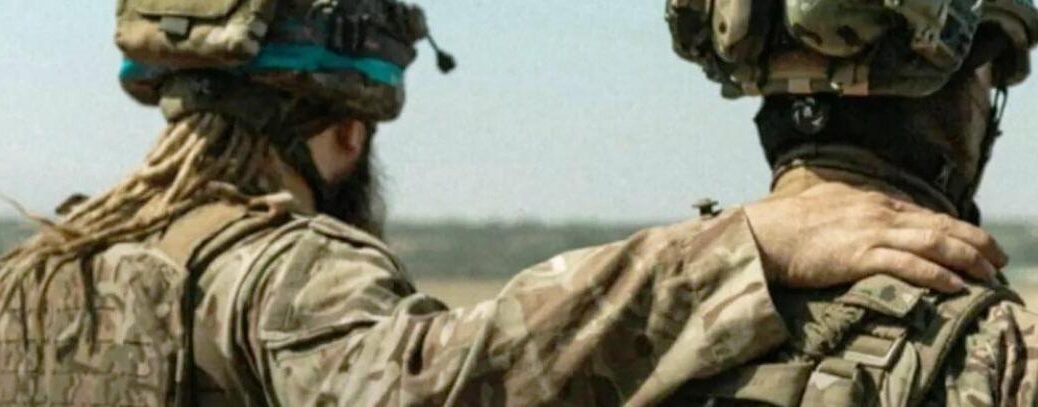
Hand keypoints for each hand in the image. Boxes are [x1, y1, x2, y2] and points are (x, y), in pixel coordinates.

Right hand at [744, 183, 1007, 292]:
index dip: (953, 227)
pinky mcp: (858, 256)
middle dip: (974, 241)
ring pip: (932, 242)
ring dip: (967, 258)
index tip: (972, 241)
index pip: (922, 213)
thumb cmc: (782, 224)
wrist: (758, 233)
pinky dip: (936, 275)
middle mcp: (875, 212)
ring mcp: (868, 232)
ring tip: (989, 273)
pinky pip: (908, 265)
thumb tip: (854, 211)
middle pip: (938, 224)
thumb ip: (845, 208)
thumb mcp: (821, 204)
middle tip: (999, 257)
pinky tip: (955, 286)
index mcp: (867, 200)